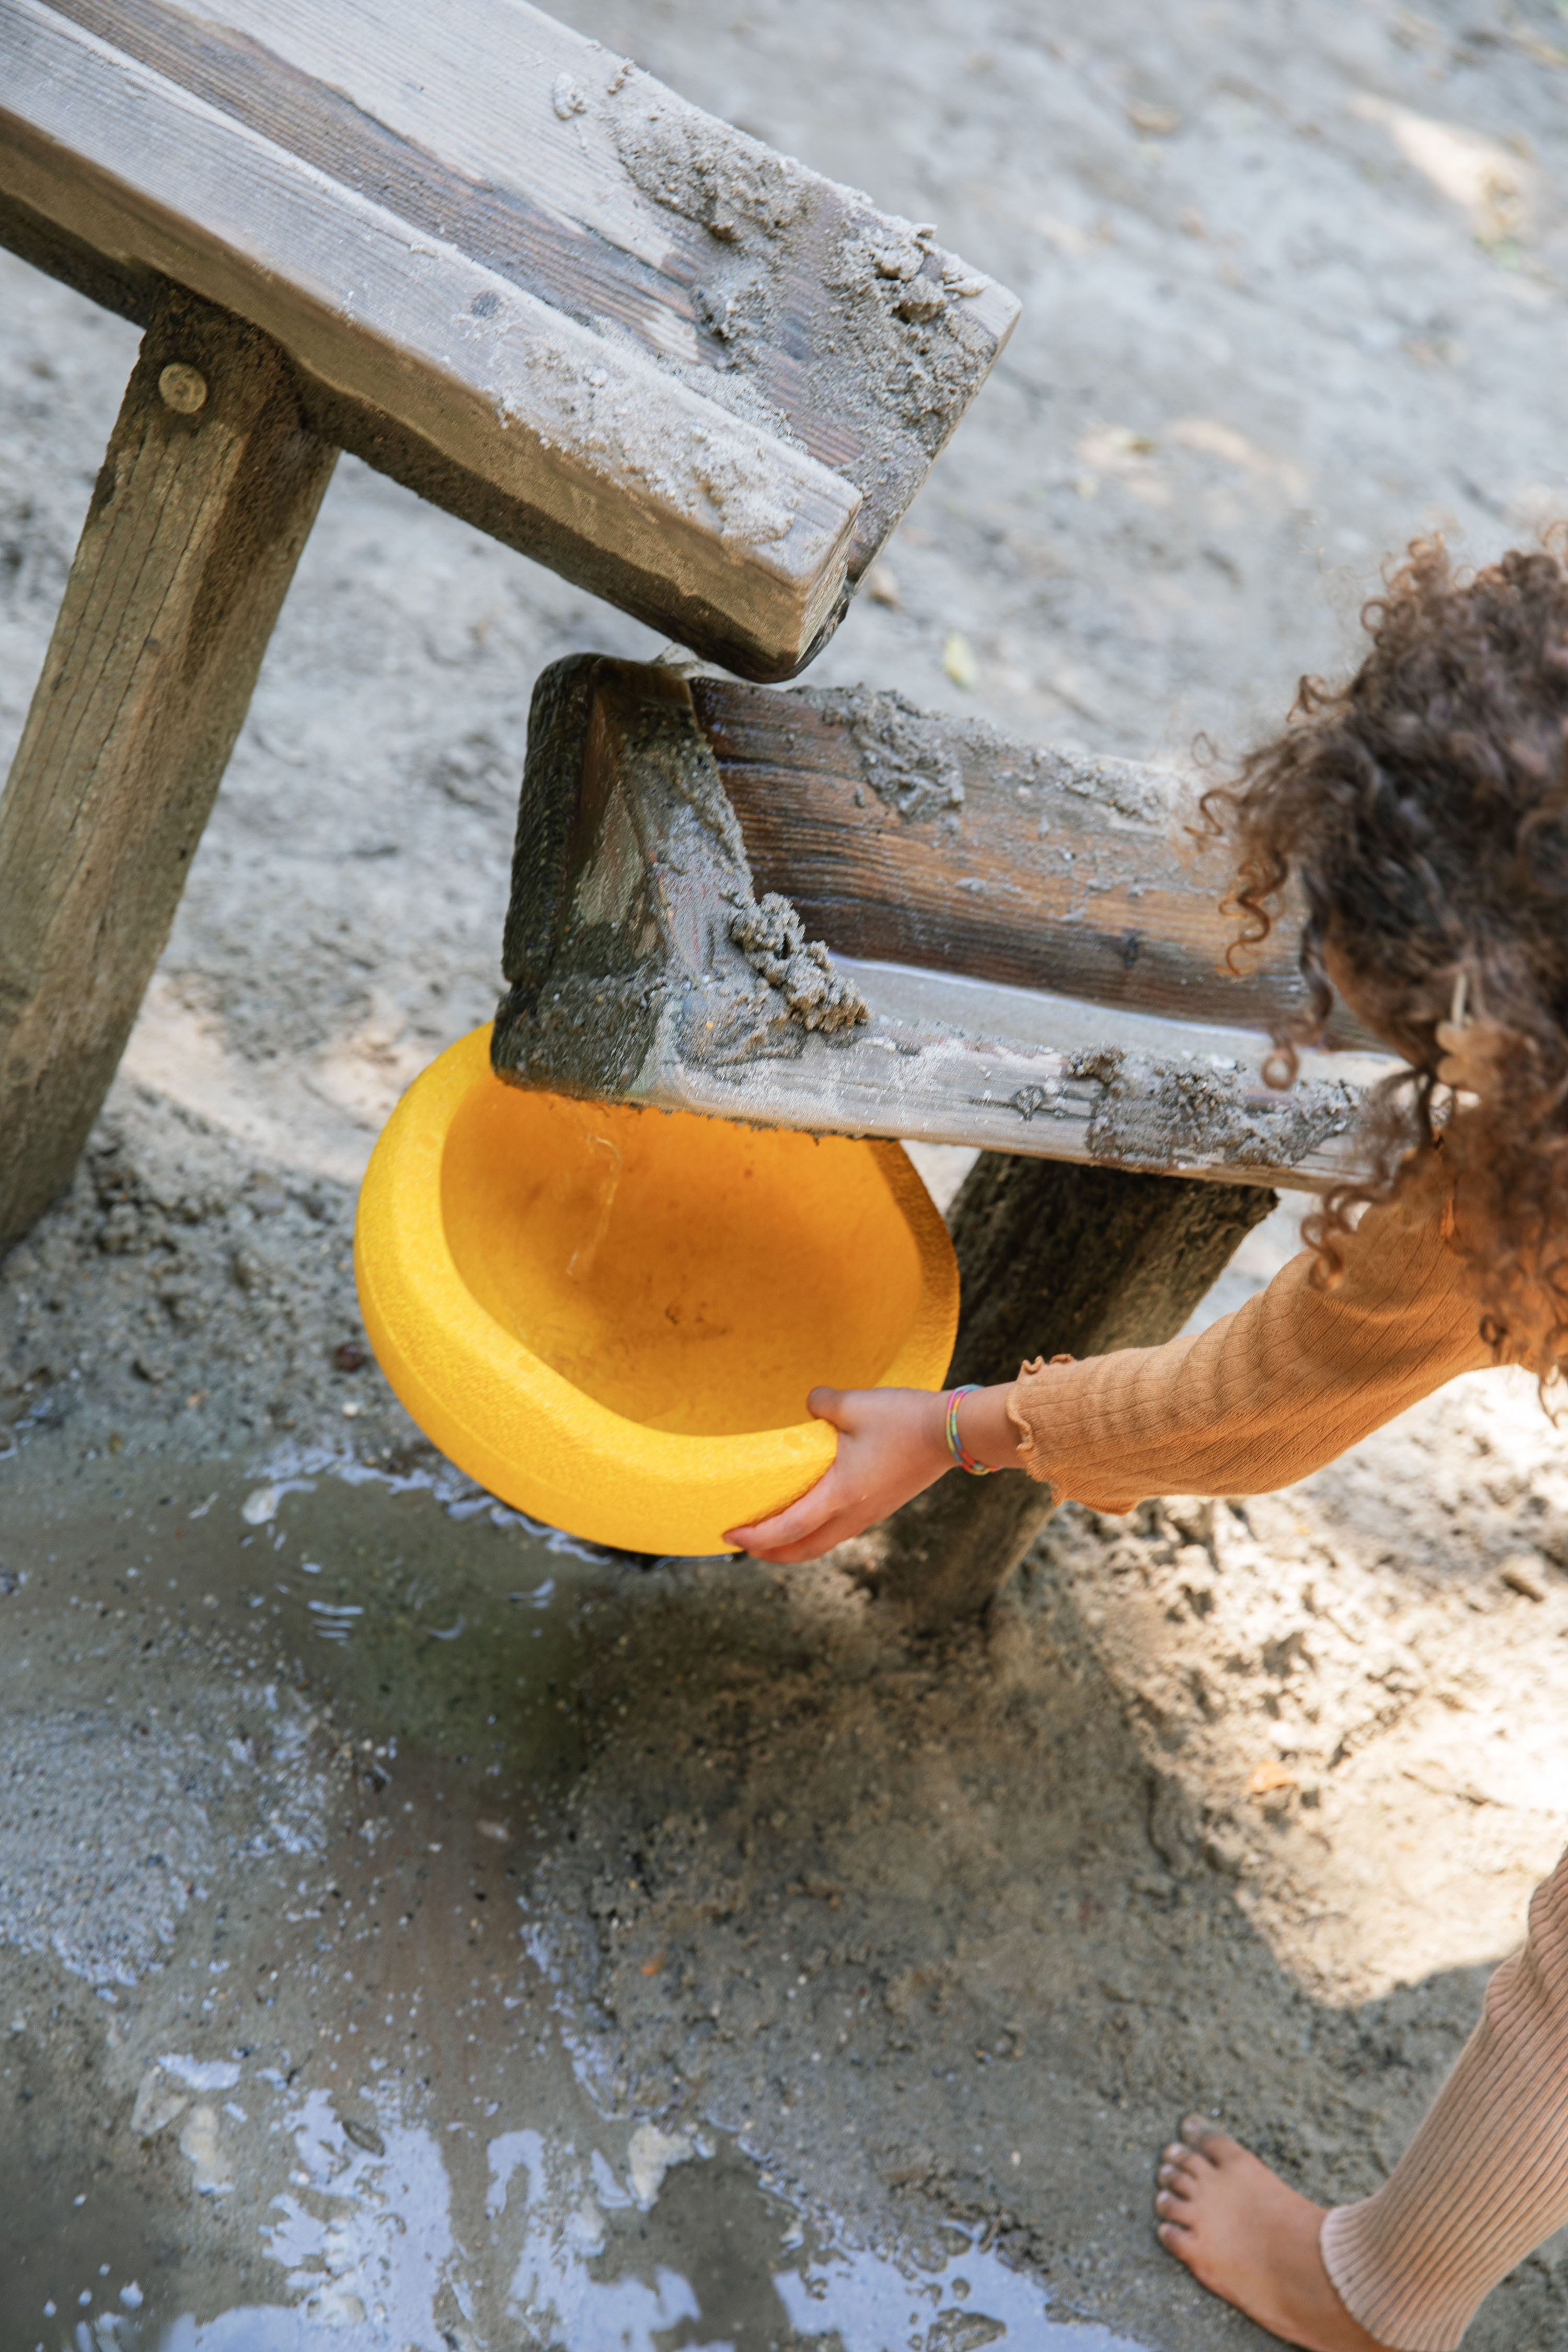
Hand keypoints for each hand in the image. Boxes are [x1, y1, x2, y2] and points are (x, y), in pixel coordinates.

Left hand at [725, 1385, 951, 1563]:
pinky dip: (815, 1532)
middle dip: (770, 1553)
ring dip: (793, 1545)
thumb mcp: (854, 1404)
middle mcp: (854, 1513)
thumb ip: (821, 1403)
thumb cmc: (903, 1419)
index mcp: (841, 1494)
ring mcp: (870, 1513)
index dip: (756, 1536)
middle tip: (743, 1545)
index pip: (789, 1528)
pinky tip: (811, 1514)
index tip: (729, 1533)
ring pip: (823, 1543)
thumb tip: (810, 1406)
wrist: (953, 1432)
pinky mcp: (881, 1506)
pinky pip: (839, 1531)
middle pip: (804, 1549)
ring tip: (771, 1536)